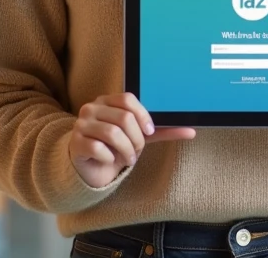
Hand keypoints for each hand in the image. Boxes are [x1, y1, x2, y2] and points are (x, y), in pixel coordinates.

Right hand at [69, 92, 194, 188]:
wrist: (90, 167)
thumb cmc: (115, 147)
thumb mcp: (140, 137)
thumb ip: (162, 131)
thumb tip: (191, 131)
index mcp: (108, 101)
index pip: (128, 100)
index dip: (143, 116)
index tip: (149, 132)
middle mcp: (92, 108)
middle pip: (124, 118)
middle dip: (136, 139)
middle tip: (137, 151)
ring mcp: (81, 124)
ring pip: (112, 133)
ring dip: (126, 150)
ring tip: (128, 158)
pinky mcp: (75, 142)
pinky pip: (98, 148)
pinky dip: (110, 158)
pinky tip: (110, 160)